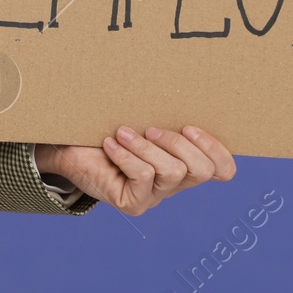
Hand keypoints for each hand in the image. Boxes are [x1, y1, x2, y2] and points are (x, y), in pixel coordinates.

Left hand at [35, 125, 233, 216]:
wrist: (69, 148)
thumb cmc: (107, 127)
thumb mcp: (141, 118)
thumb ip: (164, 114)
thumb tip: (180, 88)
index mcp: (184, 163)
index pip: (223, 170)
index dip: (217, 149)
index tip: (190, 126)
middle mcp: (174, 184)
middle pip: (202, 170)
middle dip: (178, 143)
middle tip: (151, 128)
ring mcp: (154, 197)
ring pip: (172, 172)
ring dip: (147, 147)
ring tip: (123, 133)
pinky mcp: (133, 204)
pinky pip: (143, 177)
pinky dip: (127, 155)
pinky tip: (110, 144)